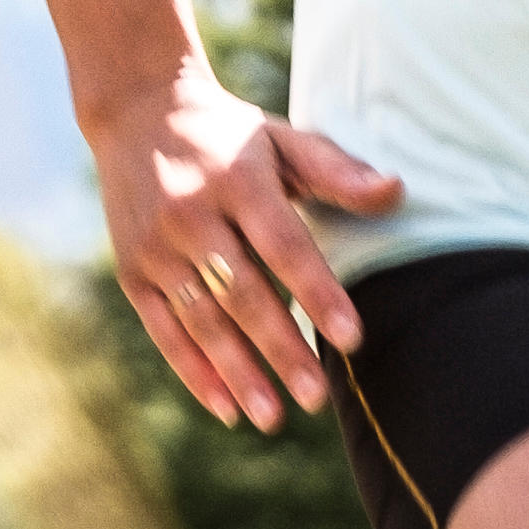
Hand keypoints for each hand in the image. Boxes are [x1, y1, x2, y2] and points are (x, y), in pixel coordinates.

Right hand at [84, 64, 400, 431]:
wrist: (137, 110)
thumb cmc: (228, 134)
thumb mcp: (281, 138)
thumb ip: (335, 169)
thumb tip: (396, 191)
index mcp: (236, 178)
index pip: (284, 245)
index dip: (318, 293)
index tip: (351, 338)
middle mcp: (190, 214)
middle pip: (242, 293)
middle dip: (281, 349)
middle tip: (317, 398)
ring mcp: (155, 246)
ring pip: (202, 321)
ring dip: (238, 373)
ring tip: (274, 418)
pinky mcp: (132, 271)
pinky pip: (165, 331)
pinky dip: (195, 372)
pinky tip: (227, 410)